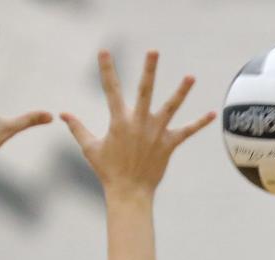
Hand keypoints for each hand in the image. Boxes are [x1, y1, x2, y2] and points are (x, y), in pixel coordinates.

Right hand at [61, 50, 214, 196]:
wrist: (129, 193)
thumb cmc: (108, 171)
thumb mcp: (90, 148)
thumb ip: (78, 128)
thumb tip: (62, 114)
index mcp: (119, 122)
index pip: (111, 90)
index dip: (106, 70)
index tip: (104, 52)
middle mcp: (139, 124)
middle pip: (145, 91)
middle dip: (149, 70)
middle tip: (153, 51)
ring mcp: (156, 133)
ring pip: (170, 108)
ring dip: (181, 92)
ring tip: (191, 76)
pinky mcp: (168, 145)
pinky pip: (187, 131)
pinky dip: (200, 123)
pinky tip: (213, 113)